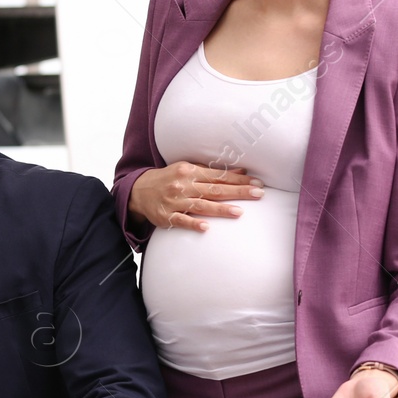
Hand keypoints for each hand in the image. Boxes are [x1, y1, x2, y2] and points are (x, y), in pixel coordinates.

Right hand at [128, 162, 262, 232]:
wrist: (139, 190)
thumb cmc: (169, 178)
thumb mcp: (188, 169)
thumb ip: (212, 171)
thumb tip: (240, 172)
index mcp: (190, 172)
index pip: (219, 176)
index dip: (239, 180)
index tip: (257, 183)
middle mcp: (184, 186)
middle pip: (215, 189)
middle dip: (238, 192)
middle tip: (258, 194)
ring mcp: (175, 202)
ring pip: (201, 206)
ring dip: (221, 209)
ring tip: (239, 212)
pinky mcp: (166, 216)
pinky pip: (181, 221)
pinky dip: (194, 224)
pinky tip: (206, 228)